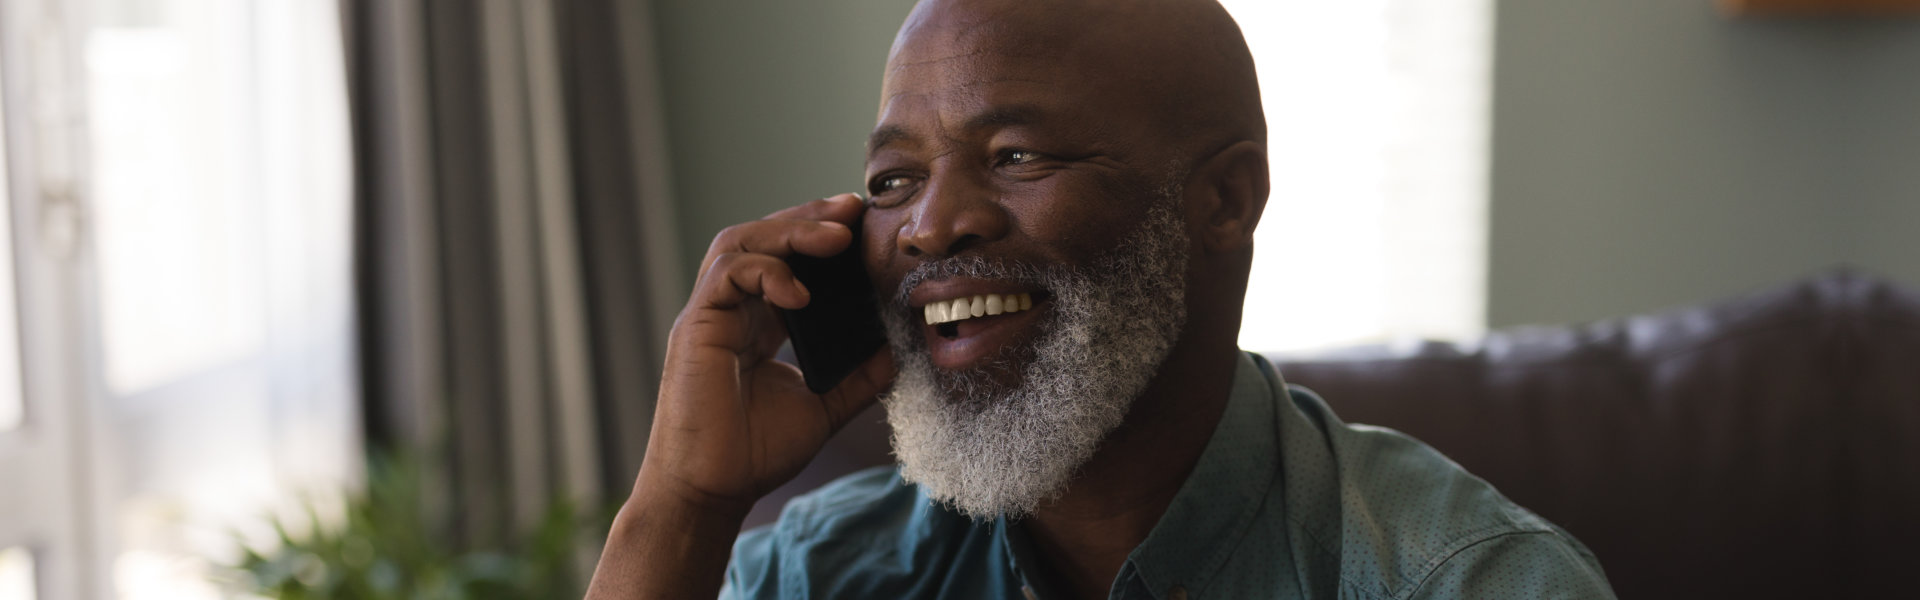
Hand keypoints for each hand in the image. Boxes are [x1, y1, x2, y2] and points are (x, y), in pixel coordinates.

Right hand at [638, 193, 896, 513]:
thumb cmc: (753, 452)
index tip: (863, 226)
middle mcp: (730, 310)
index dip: (820, 237)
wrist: (712, 490)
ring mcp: (710, 314)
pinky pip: (727, 275)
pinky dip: (766, 272)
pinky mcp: (696, 326)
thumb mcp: (822, 408)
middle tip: (854, 209)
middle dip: (808, 217)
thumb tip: (897, 350)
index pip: (786, 260)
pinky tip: (801, 291)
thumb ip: (856, 378)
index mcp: (756, 323)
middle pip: (762, 237)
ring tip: (836, 236)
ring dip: (790, 230)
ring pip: (741, 242)